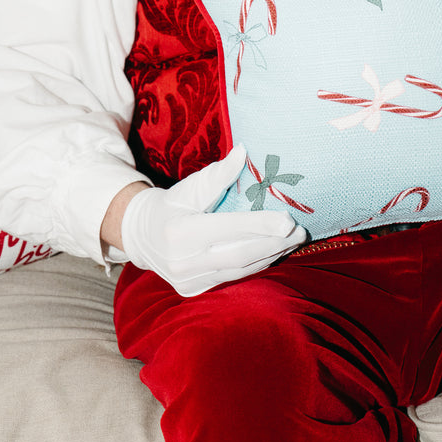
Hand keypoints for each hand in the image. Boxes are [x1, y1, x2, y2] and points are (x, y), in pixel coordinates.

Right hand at [120, 145, 306, 296]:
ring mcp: (188, 280)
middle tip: (300, 231)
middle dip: (273, 244)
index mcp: (179, 232)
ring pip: (239, 269)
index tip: (288, 220)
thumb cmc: (171, 205)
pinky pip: (232, 277)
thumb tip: (245, 151)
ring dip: (270, 255)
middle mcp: (182, 261)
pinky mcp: (194, 290)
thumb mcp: (190, 187)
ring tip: (292, 241)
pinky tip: (273, 252)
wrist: (142, 237)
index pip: (227, 228)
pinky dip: (255, 264)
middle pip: (239, 254)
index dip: (259, 225)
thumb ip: (218, 174)